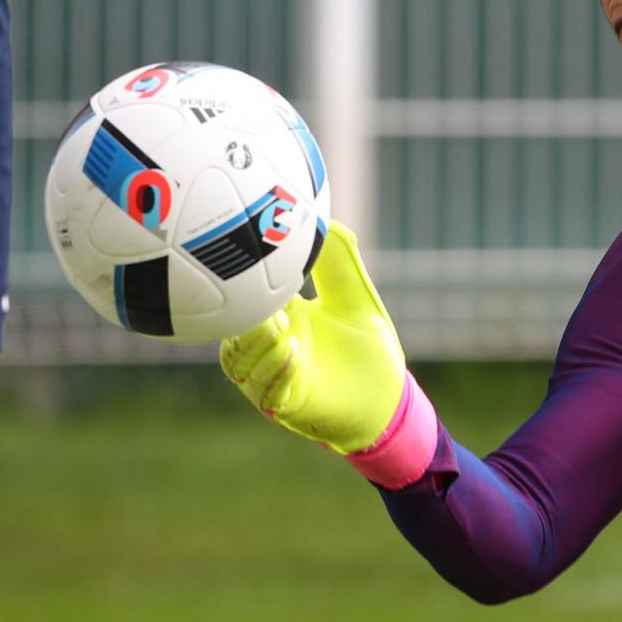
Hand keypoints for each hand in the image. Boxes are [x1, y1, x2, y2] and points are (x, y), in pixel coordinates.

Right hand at [220, 223, 404, 453]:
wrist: (390, 400)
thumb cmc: (369, 350)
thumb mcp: (356, 299)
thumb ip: (339, 262)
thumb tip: (324, 218)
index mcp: (279, 316)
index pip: (244, 295)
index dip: (236, 278)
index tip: (240, 253)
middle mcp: (267, 346)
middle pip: (231, 328)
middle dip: (236, 313)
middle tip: (255, 295)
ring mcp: (272, 376)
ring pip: (240, 361)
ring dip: (255, 343)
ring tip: (277, 327)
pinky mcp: (286, 404)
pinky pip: (267, 391)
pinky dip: (277, 371)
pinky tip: (291, 350)